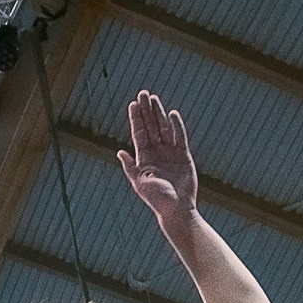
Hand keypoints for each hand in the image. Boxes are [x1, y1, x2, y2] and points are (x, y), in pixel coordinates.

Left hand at [116, 88, 197, 220]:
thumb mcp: (139, 182)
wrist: (176, 209)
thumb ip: (130, 167)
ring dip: (159, 114)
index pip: (139, 133)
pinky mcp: (183, 155)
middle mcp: (156, 152)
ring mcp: (170, 153)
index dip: (136, 118)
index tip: (133, 104)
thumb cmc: (156, 199)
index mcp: (144, 158)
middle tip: (143, 93)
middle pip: (151, 126)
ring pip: (164, 128)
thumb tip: (119, 152)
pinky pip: (179, 137)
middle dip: (147, 110)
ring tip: (154, 98)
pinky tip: (172, 114)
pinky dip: (176, 126)